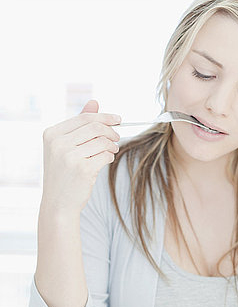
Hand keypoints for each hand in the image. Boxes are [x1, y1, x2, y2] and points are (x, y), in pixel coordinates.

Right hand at [41, 99, 120, 213]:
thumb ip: (79, 125)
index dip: (104, 117)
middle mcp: (58, 144)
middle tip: (117, 138)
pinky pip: (106, 156)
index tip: (118, 119)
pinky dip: (109, 157)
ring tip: (111, 151)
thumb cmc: (63, 174)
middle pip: (95, 127)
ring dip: (112, 146)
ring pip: (103, 141)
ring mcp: (70, 156)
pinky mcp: (83, 169)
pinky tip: (104, 161)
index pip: (84, 118)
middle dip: (111, 131)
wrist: (58, 204)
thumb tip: (94, 102)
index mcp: (51, 134)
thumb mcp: (65, 147)